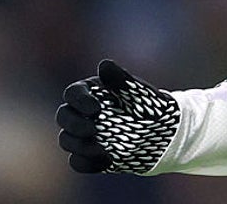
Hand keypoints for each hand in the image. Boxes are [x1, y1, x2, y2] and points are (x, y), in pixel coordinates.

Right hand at [56, 59, 180, 173]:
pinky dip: (87, 163)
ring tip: (102, 146)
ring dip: (79, 144)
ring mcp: (85, 135)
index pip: (72, 93)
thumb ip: (120, 78)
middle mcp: (83, 113)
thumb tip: (104, 64)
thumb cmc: (149, 105)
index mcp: (91, 92)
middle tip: (93, 129)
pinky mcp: (90, 156)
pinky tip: (106, 160)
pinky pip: (77, 163)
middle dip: (74, 124)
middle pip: (63, 116)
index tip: (95, 108)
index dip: (78, 100)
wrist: (164, 133)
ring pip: (66, 140)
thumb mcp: (137, 91)